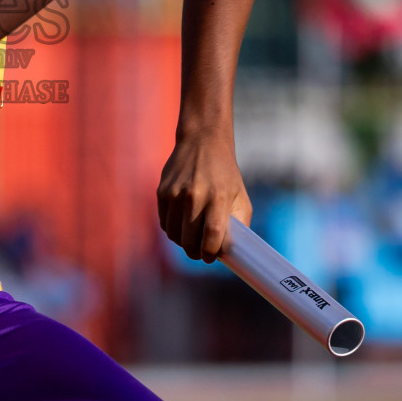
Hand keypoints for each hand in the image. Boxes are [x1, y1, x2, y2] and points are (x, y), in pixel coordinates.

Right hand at [156, 132, 251, 262]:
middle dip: (195, 253)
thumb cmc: (225, 174)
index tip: (210, 257)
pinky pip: (164, 223)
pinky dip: (173, 230)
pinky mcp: (162, 192)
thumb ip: (239, 224)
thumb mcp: (240, 196)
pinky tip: (182, 226)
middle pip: (189, 239)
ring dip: (182, 243)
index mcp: (218, 196)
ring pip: (174, 235)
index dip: (210, 252)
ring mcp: (175, 194)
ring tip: (191, 240)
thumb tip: (230, 251)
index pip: (212, 234)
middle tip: (200, 254)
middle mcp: (194, 195)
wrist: (201, 143)